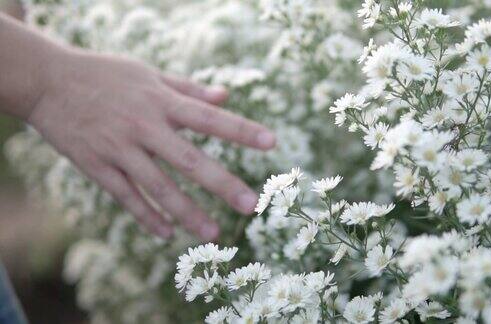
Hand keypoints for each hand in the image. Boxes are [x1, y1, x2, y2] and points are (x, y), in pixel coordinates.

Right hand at [27, 48, 275, 240]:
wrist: (48, 81)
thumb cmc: (105, 76)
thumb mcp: (149, 74)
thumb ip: (188, 89)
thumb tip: (226, 97)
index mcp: (161, 101)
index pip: (209, 118)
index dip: (241, 130)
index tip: (272, 143)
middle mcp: (144, 126)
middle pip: (189, 160)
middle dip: (222, 183)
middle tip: (250, 205)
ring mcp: (119, 148)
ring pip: (158, 187)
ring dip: (187, 212)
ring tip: (213, 232)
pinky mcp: (96, 165)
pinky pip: (125, 196)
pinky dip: (146, 216)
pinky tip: (166, 233)